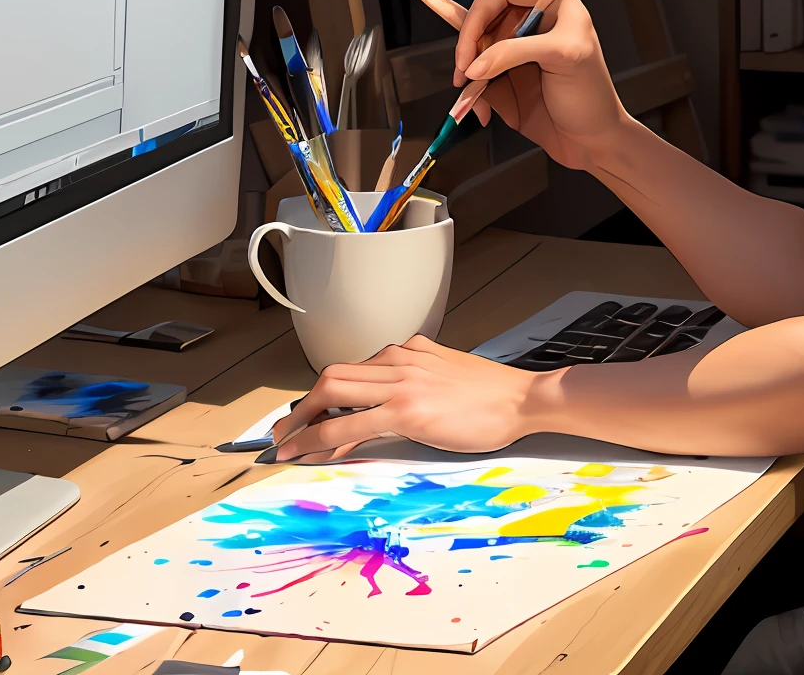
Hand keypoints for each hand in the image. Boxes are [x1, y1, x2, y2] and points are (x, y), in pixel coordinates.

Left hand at [269, 337, 539, 460]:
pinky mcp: (408, 410)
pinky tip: (310, 453)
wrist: (521, 399)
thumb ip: (413, 383)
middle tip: (283, 430)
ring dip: (302, 421)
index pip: (353, 369)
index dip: (323, 394)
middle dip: (301, 405)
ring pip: (333, 393)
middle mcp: (399, 360)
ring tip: (285, 445)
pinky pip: (353, 423)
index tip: (308, 413)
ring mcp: (401, 382)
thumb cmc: (491, 395)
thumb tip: (384, 408)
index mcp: (408, 350)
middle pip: (332, 375)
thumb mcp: (444, 377)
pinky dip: (323, 438)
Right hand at [453, 0, 626, 168]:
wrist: (592, 139)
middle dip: (468, 44)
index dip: (481, 11)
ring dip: (467, 73)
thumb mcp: (563, 58)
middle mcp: (530, 19)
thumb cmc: (591, 93)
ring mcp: (515, 47)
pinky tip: (482, 112)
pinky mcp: (504, 73)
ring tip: (471, 95)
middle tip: (465, 72)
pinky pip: (475, 76)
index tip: (472, 45)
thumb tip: (474, 63)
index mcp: (551, 0)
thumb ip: (515, 53)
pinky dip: (472, 95)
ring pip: (473, 47)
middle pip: (481, 16)